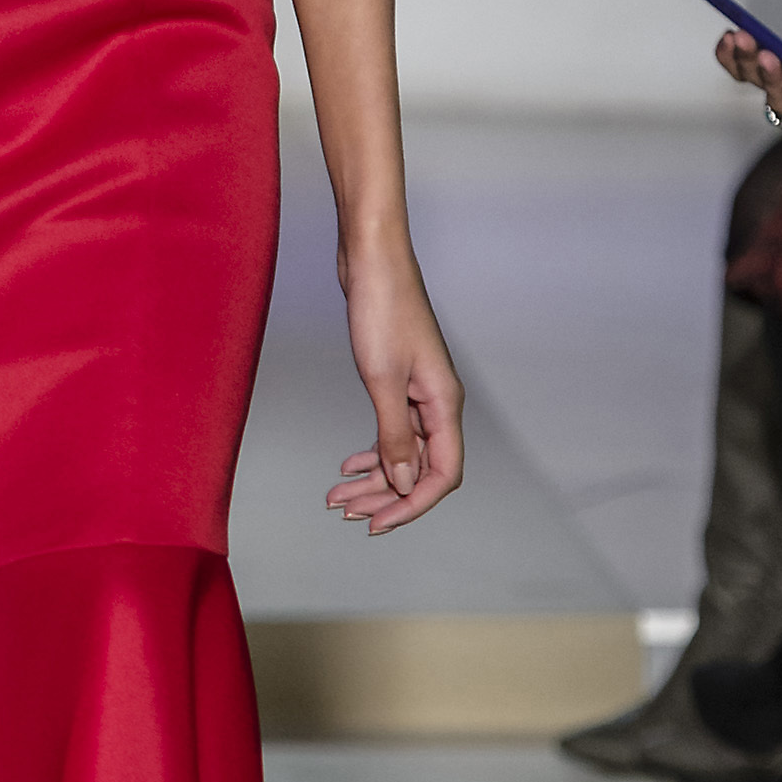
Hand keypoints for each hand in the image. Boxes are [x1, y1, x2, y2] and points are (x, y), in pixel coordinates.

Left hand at [326, 243, 463, 532]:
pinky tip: (349, 465)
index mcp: (444, 404)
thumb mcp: (383, 380)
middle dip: (386, 497)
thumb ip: (396, 437)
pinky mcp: (399, 380)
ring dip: (374, 479)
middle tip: (347, 515)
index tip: (378, 523)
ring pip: (403, 452)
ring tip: (338, 497)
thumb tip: (407, 484)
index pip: (442, 474)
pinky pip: (392, 430)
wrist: (371, 258)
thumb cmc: (381, 308)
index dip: (413, 505)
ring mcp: (419, 391)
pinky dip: (372, 452)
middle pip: (421, 469)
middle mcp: (438, 402)